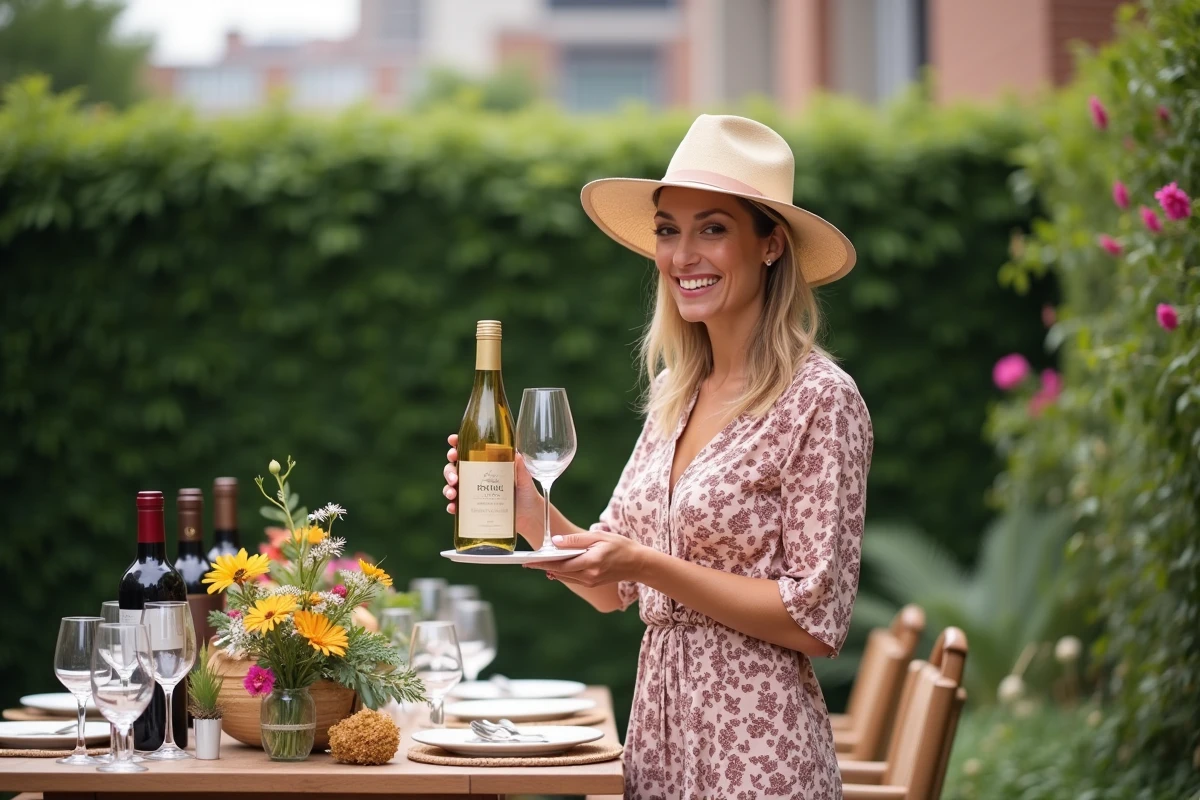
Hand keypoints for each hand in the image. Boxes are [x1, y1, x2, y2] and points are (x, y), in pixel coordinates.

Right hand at [443, 434, 544, 542]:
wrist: (529, 516)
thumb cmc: (526, 492)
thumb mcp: (524, 478)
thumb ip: (520, 467)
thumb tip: (516, 454)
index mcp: (487, 463)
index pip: (468, 449)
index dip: (457, 443)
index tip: (452, 441)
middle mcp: (477, 475)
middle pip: (455, 467)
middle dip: (449, 470)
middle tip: (454, 477)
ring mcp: (473, 491)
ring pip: (452, 485)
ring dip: (448, 488)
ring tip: (452, 494)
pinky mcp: (473, 507)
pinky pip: (457, 505)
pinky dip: (452, 506)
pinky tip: (453, 508)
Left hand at [523, 531, 647, 586]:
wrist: (637, 563)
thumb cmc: (620, 546)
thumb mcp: (599, 536)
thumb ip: (576, 539)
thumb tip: (556, 541)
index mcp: (591, 562)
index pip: (561, 564)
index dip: (543, 563)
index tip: (530, 561)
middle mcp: (589, 576)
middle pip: (560, 572)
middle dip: (543, 567)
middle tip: (528, 563)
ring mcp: (590, 582)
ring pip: (565, 577)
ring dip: (551, 570)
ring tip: (537, 564)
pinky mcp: (592, 584)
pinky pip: (572, 579)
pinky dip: (562, 573)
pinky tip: (554, 568)